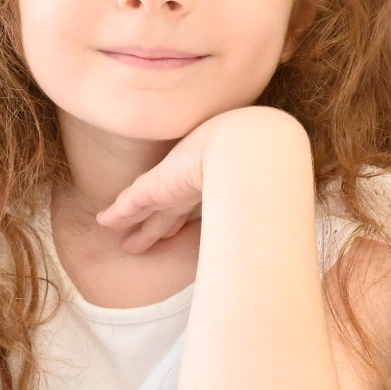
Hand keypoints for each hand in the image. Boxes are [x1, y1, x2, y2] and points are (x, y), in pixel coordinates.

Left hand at [93, 107, 309, 254]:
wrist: (247, 146)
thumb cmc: (262, 164)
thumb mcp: (262, 188)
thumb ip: (265, 207)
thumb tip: (285, 236)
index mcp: (212, 182)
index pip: (192, 204)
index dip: (181, 217)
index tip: (173, 229)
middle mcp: (190, 183)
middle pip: (167, 211)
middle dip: (155, 227)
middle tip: (142, 241)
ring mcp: (170, 184)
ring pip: (145, 212)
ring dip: (134, 226)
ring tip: (125, 243)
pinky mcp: (154, 187)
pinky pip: (129, 205)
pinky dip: (117, 214)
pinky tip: (104, 222)